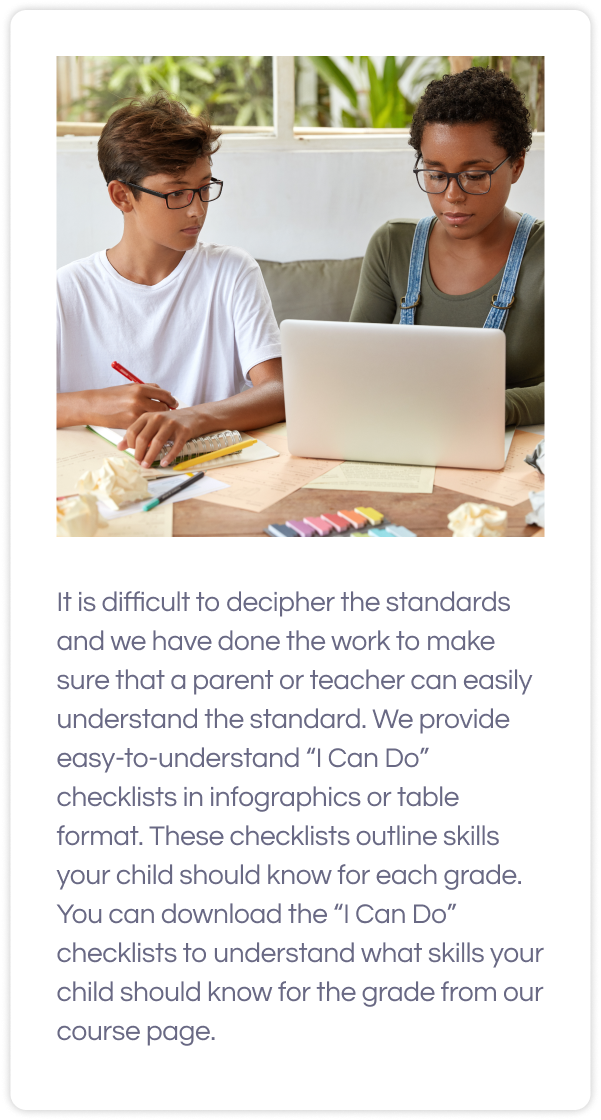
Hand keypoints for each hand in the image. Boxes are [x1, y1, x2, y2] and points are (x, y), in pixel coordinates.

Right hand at [57, 383, 177, 428]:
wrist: (94, 405)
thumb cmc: (111, 396)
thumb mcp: (129, 387)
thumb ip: (146, 388)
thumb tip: (162, 392)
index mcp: (139, 388)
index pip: (164, 394)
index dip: (171, 400)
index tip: (173, 403)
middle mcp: (139, 400)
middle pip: (163, 407)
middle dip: (165, 411)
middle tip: (165, 413)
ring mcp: (135, 413)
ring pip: (155, 418)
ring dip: (157, 420)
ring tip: (156, 420)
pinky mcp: (130, 424)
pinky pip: (145, 426)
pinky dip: (147, 426)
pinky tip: (146, 426)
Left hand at [118, 407, 200, 466]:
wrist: (193, 416)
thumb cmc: (170, 423)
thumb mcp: (151, 425)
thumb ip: (136, 434)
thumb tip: (120, 447)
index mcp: (147, 416)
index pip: (132, 431)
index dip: (130, 445)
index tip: (133, 453)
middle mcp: (158, 418)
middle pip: (143, 438)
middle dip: (139, 453)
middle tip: (139, 462)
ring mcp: (171, 424)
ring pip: (157, 442)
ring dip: (150, 456)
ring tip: (147, 465)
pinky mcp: (183, 431)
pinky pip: (175, 446)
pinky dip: (169, 456)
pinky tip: (165, 463)